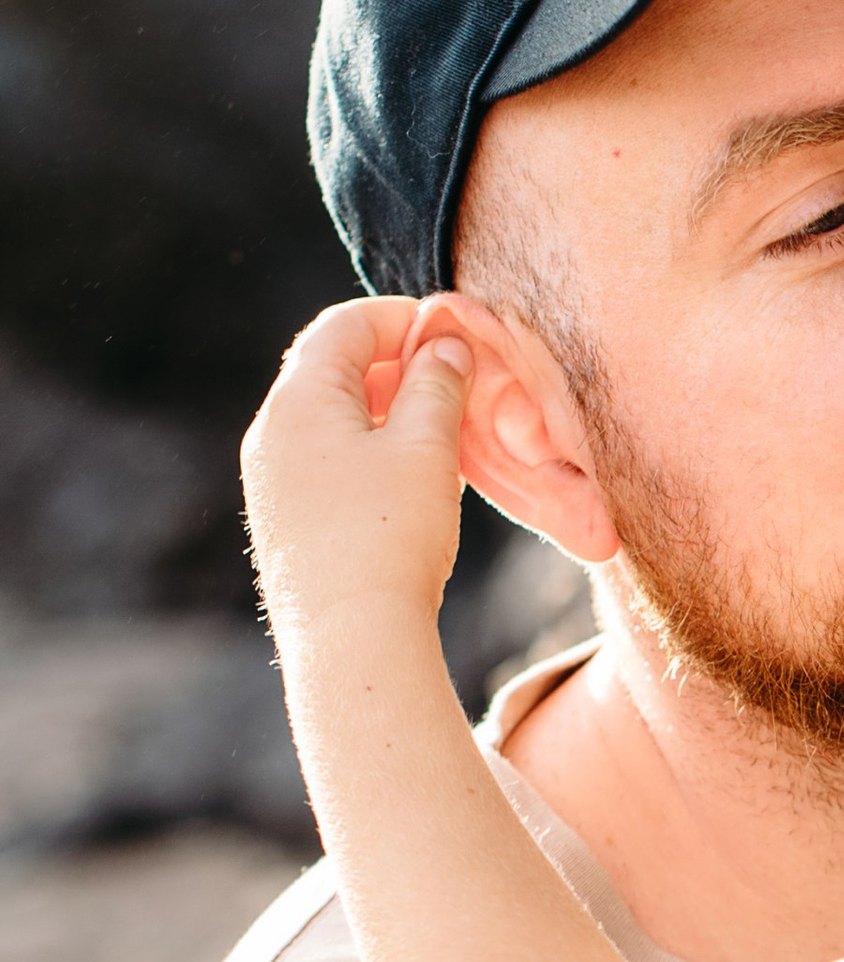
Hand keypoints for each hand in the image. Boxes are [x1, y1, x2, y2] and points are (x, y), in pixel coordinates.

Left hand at [241, 295, 466, 662]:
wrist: (350, 642)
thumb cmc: (390, 537)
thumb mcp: (427, 450)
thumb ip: (437, 386)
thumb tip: (443, 346)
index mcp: (298, 399)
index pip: (345, 325)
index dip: (403, 319)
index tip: (453, 337)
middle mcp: (271, 432)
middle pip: (332, 368)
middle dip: (397, 366)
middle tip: (454, 385)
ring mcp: (271, 480)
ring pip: (331, 419)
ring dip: (387, 413)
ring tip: (441, 436)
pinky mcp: (283, 521)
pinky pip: (325, 462)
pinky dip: (368, 452)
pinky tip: (410, 484)